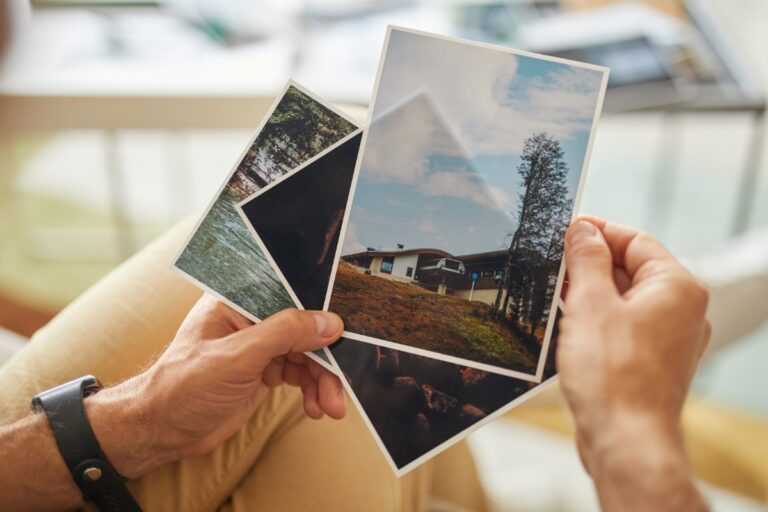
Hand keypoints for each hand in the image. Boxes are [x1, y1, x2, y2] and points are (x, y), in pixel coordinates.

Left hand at [87, 296, 345, 477]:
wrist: (162, 431)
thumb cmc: (183, 386)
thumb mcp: (236, 358)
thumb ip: (284, 334)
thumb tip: (329, 322)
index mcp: (238, 300)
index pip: (290, 295)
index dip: (319, 311)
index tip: (343, 332)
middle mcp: (252, 319)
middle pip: (305, 329)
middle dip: (325, 359)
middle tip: (338, 386)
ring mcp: (259, 346)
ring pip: (307, 355)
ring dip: (322, 380)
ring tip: (330, 408)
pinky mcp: (264, 371)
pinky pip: (300, 374)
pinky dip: (312, 390)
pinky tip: (316, 408)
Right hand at [559, 217, 709, 510]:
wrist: (625, 440)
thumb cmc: (612, 376)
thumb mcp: (589, 303)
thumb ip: (585, 260)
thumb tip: (582, 230)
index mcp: (676, 287)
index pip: (635, 239)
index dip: (598, 231)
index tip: (566, 229)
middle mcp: (681, 310)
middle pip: (632, 268)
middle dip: (590, 263)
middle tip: (552, 262)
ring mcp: (669, 338)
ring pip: (625, 298)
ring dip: (590, 292)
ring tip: (554, 293)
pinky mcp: (652, 361)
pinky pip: (624, 325)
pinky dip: (597, 318)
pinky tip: (569, 324)